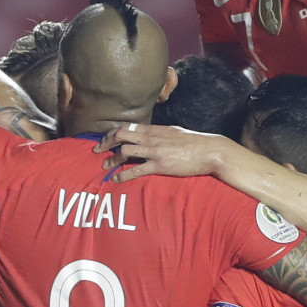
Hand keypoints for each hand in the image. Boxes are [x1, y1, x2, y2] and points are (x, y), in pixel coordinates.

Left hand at [93, 123, 228, 181]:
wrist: (209, 151)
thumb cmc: (194, 142)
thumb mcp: (174, 132)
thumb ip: (159, 133)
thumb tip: (149, 135)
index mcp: (155, 129)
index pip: (127, 126)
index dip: (112, 132)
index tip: (104, 139)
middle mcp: (152, 138)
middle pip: (121, 135)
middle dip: (106, 142)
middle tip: (97, 150)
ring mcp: (155, 151)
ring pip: (125, 151)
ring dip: (112, 160)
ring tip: (106, 167)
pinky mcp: (160, 165)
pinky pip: (136, 170)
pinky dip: (123, 175)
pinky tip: (116, 180)